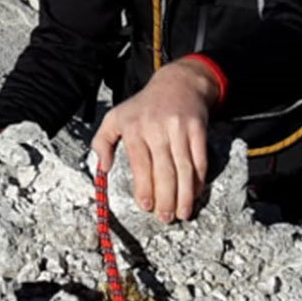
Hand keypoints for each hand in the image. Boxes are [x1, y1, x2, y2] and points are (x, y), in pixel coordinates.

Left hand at [89, 60, 220, 222]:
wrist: (178, 83)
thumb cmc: (143, 106)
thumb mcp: (115, 116)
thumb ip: (101, 142)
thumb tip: (102, 167)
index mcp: (134, 127)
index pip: (140, 162)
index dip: (144, 186)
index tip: (146, 206)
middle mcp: (157, 128)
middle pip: (164, 169)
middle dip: (166, 197)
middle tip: (166, 217)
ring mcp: (179, 129)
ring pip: (184, 168)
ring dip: (185, 194)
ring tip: (182, 213)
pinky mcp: (198, 130)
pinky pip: (200, 160)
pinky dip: (199, 180)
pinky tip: (195, 194)